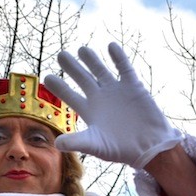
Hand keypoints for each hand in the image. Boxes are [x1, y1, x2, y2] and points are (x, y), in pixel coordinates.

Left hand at [43, 42, 182, 168]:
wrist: (149, 147)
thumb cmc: (121, 149)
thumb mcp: (96, 146)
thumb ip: (77, 142)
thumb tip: (56, 144)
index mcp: (88, 111)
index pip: (69, 95)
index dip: (59, 87)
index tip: (47, 77)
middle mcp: (100, 98)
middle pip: (82, 78)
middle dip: (72, 67)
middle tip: (61, 55)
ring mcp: (115, 91)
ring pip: (100, 70)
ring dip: (92, 60)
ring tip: (82, 49)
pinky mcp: (132, 87)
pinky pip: (124, 68)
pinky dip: (119, 58)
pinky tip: (111, 47)